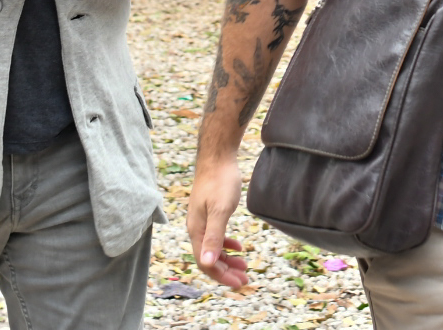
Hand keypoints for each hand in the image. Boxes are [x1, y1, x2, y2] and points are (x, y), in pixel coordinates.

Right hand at [186, 156, 249, 288]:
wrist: (218, 157)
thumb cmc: (220, 181)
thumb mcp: (220, 210)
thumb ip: (214, 237)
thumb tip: (207, 263)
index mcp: (196, 231)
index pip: (206, 263)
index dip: (222, 276)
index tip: (240, 283)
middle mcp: (196, 229)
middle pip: (209, 259)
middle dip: (227, 272)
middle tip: (246, 280)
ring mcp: (202, 221)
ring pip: (213, 249)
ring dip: (228, 260)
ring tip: (244, 266)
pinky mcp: (209, 213)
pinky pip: (216, 237)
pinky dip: (227, 245)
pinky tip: (239, 247)